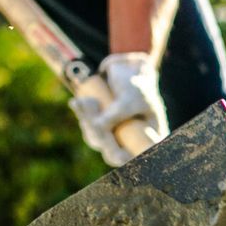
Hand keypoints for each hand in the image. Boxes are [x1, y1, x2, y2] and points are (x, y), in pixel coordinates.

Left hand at [70, 52, 166, 166]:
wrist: (130, 66)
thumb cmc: (138, 84)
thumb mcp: (130, 99)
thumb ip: (115, 114)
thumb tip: (96, 126)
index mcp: (148, 140)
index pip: (134, 158)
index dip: (124, 158)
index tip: (117, 153)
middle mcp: (131, 141)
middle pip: (111, 152)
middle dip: (101, 136)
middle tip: (95, 120)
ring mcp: (115, 134)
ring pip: (96, 140)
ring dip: (88, 121)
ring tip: (90, 101)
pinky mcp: (101, 124)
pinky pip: (87, 126)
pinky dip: (82, 114)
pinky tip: (77, 102)